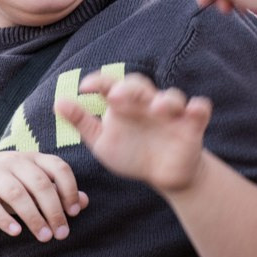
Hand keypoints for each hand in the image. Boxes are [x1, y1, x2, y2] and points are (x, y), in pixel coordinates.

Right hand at [0, 151, 87, 240]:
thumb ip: (56, 190)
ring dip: (33, 217)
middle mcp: (12, 162)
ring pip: (16, 194)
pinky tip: (16, 232)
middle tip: (62, 233)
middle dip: (54, 210)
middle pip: (40, 183)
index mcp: (30, 158)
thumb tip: (84, 202)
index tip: (75, 212)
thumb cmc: (2, 183)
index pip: (58, 166)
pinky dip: (3, 218)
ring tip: (44, 237)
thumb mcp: (29, 183)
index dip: (70, 189)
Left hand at [55, 72, 211, 193]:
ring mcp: (170, 114)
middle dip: (130, 88)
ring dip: (165, 100)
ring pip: (171, 96)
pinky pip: (199, 110)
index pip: (110, 85)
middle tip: (118, 96)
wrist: (164, 175)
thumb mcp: (102, 141)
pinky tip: (195, 110)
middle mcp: (146, 103)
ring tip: (157, 108)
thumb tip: (58, 102)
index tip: (85, 87)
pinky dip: (199, 108)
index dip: (99, 82)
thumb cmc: (131, 153)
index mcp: (124, 104)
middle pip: (140, 85)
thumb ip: (82, 122)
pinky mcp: (191, 126)